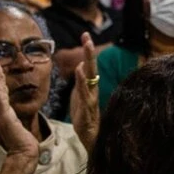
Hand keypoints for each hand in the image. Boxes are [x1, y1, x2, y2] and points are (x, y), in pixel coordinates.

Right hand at [0, 63, 39, 161]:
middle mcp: (2, 111)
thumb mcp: (17, 125)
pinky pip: (1, 100)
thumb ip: (14, 118)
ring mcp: (3, 113)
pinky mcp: (5, 116)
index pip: (2, 92)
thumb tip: (14, 115)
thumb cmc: (21, 140)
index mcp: (5, 111)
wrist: (23, 151)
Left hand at [69, 33, 99, 150]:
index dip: (88, 51)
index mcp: (90, 87)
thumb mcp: (80, 97)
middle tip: (86, 36)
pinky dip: (83, 80)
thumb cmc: (85, 118)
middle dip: (89, 51)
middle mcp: (93, 90)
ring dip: (89, 60)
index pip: (89, 66)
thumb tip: (82, 66)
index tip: (85, 35)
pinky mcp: (87, 108)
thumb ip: (81, 83)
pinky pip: (85, 92)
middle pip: (92, 67)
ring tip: (86, 46)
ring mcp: (91, 98)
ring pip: (90, 77)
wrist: (91, 139)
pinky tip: (80, 69)